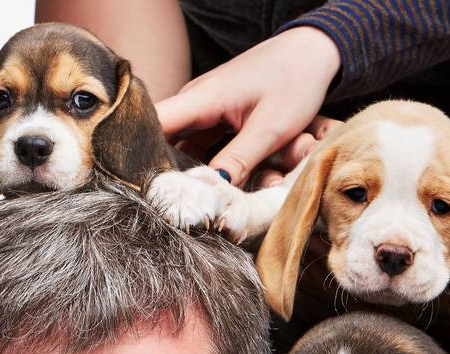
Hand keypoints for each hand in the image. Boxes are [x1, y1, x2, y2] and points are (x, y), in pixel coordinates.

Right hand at [156, 27, 340, 186]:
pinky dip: (201, 162)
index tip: (146, 187)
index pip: (152, 123)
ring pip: (178, 145)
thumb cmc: (295, 81)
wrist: (310, 52)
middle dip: (164, 172)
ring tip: (194, 196)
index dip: (139, 153)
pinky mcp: (212, 115)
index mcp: (202, 98)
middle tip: (173, 204)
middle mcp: (194, 102)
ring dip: (186, 170)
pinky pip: (195, 143)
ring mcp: (201, 108)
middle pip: (159, 140)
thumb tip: (213, 191)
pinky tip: (210, 181)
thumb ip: (239, 160)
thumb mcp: (271, 128)